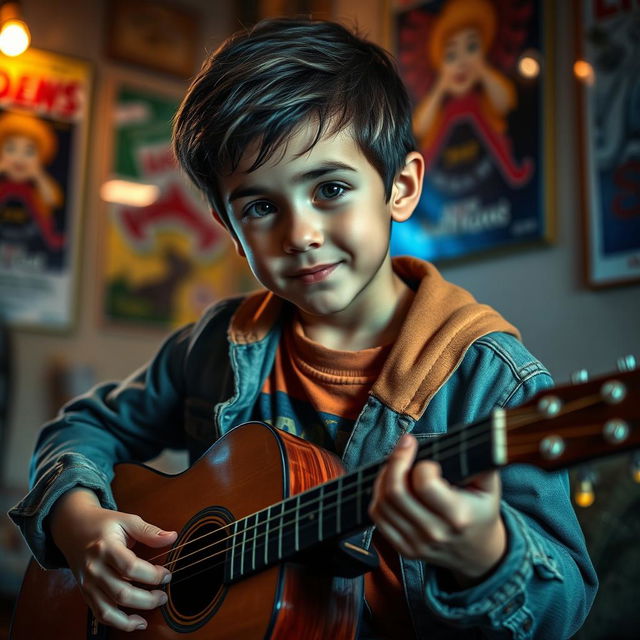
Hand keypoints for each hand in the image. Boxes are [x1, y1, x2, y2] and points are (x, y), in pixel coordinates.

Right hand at [50, 488, 176, 631]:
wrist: (72, 527)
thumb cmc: (102, 523)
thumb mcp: (126, 520)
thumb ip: (149, 531)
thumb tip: (172, 537)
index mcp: (105, 547)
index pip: (130, 567)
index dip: (152, 575)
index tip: (167, 574)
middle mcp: (94, 568)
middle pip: (121, 593)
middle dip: (147, 599)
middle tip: (163, 595)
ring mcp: (87, 583)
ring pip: (108, 610)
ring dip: (132, 617)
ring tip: (152, 610)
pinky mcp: (85, 593)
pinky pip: (100, 614)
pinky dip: (118, 622)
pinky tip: (135, 622)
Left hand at [369, 434, 505, 586]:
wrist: (478, 553)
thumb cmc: (480, 511)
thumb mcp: (489, 487)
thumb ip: (480, 462)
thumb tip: (469, 439)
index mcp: (457, 516)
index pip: (424, 484)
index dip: (422, 464)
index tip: (428, 459)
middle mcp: (434, 533)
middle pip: (396, 491)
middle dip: (396, 460)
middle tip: (405, 446)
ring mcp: (416, 543)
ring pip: (382, 503)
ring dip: (384, 475)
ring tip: (396, 462)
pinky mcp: (403, 548)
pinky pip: (377, 517)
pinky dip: (378, 494)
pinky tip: (389, 482)